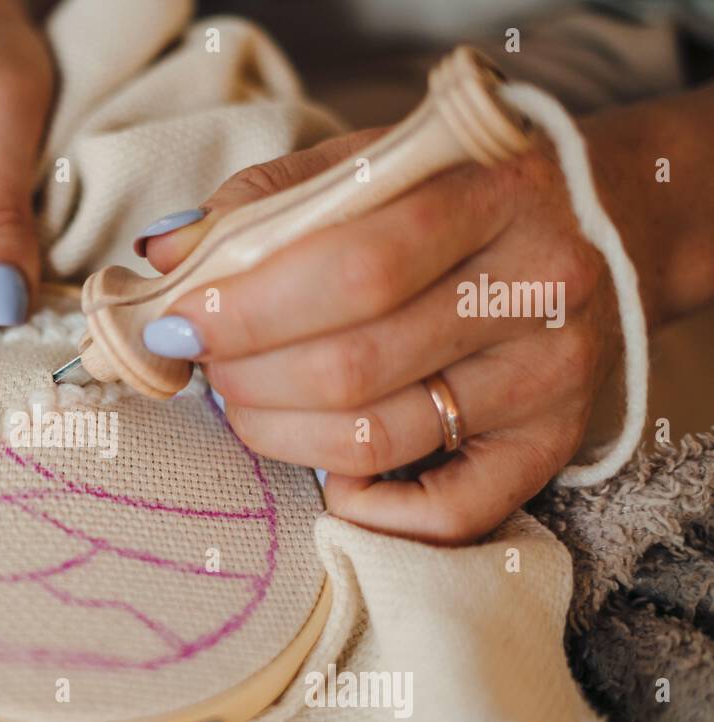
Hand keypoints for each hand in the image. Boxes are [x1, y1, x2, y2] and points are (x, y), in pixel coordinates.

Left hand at [138, 130, 621, 544]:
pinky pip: (452, 512)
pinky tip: (331, 475)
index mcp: (493, 194)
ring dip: (278, 435)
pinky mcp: (554, 445)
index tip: (176, 321)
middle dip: (246, 376)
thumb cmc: (454, 195)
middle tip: (207, 366)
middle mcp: (538, 288)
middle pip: (353, 366)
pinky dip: (370, 511)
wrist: (598, 224)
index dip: (245, 309)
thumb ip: (267, 202)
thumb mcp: (372, 165)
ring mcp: (552, 376)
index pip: (351, 268)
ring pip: (379, 440)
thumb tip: (165, 256)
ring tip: (245, 403)